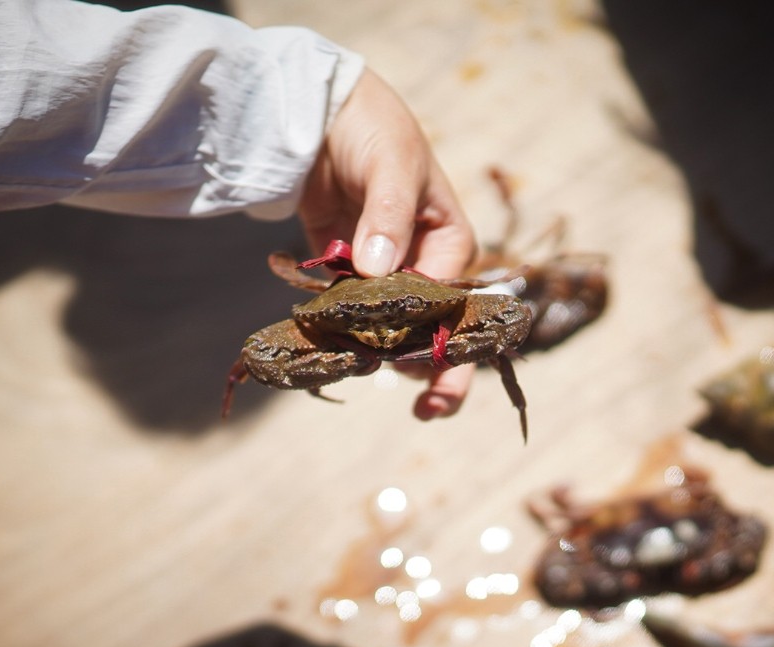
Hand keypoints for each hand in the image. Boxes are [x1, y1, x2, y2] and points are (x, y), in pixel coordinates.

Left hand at [297, 69, 477, 420]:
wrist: (317, 107)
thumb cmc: (371, 127)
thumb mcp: (391, 164)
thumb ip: (388, 215)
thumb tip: (379, 268)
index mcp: (450, 240)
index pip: (456, 302)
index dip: (445, 338)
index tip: (422, 365)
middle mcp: (421, 262)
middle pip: (434, 328)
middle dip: (435, 369)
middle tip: (430, 412)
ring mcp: (381, 271)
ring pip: (388, 327)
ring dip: (380, 354)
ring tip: (366, 379)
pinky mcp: (342, 272)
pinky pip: (346, 310)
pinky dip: (341, 331)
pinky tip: (331, 355)